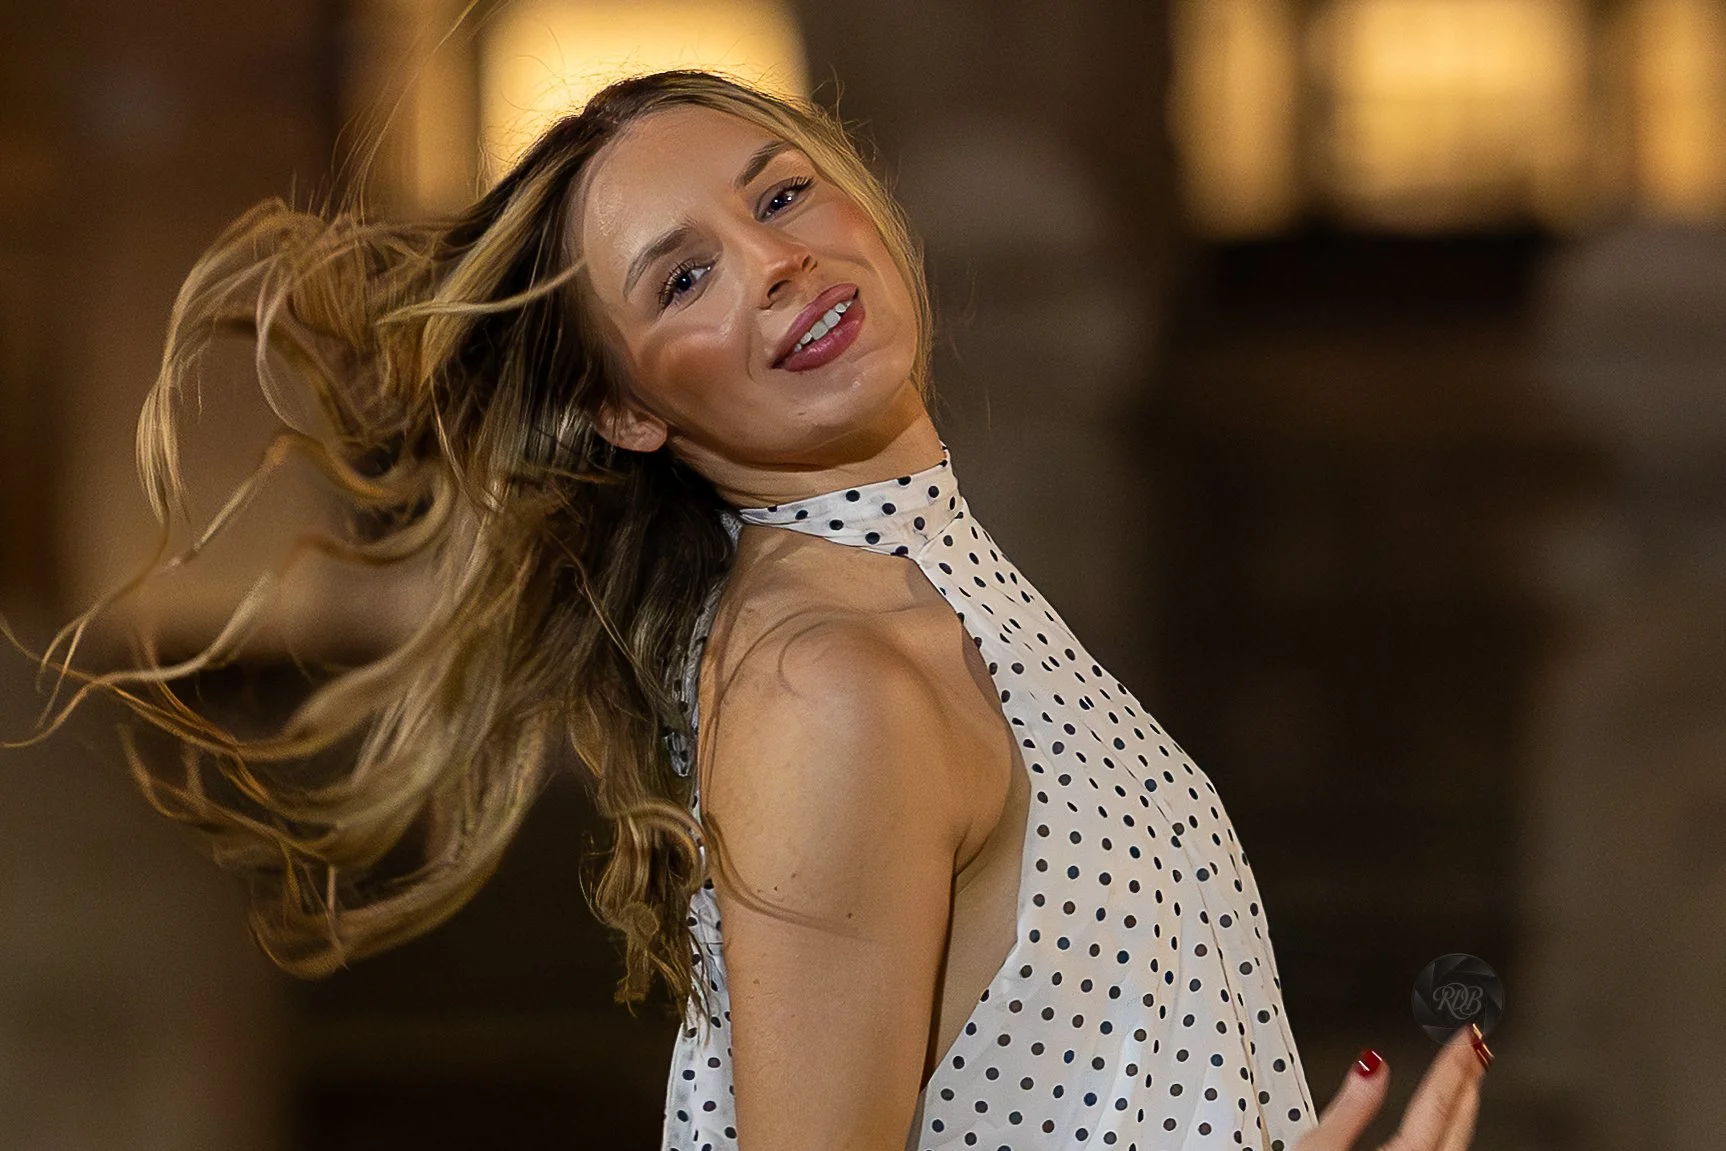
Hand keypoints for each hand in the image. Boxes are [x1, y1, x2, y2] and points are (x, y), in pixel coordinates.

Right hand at [1293, 1023, 1492, 1150]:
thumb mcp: (1317, 1149)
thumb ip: (1350, 1107)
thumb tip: (1373, 1064)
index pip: (1437, 1104)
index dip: (1452, 1065)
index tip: (1466, 1037)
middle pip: (1458, 1128)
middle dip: (1469, 1085)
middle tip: (1476, 1050)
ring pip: (1458, 1150)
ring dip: (1464, 1114)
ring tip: (1466, 1085)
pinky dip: (1450, 1140)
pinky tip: (1446, 1134)